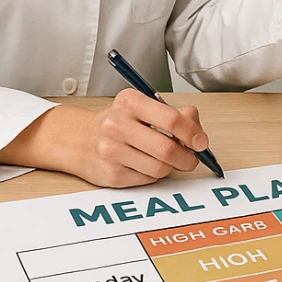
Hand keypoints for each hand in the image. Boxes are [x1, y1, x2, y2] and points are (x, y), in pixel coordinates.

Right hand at [75, 90, 209, 187]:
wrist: (81, 141)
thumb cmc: (119, 123)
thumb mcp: (144, 107)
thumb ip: (175, 115)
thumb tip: (198, 133)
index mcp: (130, 102)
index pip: (171, 119)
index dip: (192, 133)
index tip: (201, 142)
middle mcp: (117, 125)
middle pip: (167, 148)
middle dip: (187, 157)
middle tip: (191, 158)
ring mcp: (111, 151)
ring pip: (160, 168)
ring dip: (171, 167)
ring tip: (166, 160)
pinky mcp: (110, 174)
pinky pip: (147, 179)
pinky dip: (154, 175)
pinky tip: (146, 165)